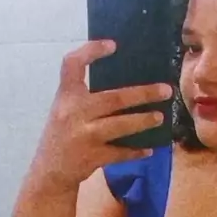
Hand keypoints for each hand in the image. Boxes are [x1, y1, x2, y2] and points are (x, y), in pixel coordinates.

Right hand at [29, 40, 172, 190]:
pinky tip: (149, 149)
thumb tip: (128, 81)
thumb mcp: (66, 109)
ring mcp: (84, 136)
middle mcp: (73, 113)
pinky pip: (121, 153)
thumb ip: (85, 96)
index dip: (91, 51)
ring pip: (121, 126)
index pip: (72, 65)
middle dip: (144, 94)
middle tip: (166, 90)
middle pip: (114, 98)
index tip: (113, 45)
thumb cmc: (62, 133)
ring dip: (144, 121)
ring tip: (161, 117)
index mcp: (66, 96)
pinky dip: (136, 151)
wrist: (50, 172)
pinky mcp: (93, 157)